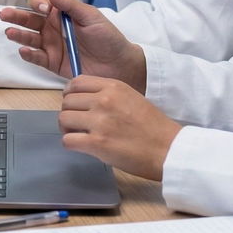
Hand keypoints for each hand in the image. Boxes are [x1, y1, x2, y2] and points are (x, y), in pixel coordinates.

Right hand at [0, 0, 146, 90]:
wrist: (118, 65)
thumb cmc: (108, 38)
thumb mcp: (91, 16)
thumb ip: (70, 5)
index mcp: (62, 14)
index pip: (42, 5)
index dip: (38, 4)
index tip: (44, 9)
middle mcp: (53, 28)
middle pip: (30, 20)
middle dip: (16, 16)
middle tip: (4, 14)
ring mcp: (51, 46)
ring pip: (29, 38)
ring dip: (18, 34)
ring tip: (10, 33)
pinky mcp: (52, 63)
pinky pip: (36, 58)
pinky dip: (28, 53)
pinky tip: (23, 49)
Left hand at [59, 76, 181, 180]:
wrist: (169, 150)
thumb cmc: (153, 127)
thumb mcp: (131, 98)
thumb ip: (109, 96)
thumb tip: (84, 101)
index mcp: (114, 87)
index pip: (76, 82)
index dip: (71, 94)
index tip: (75, 104)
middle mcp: (104, 100)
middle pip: (67, 101)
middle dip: (69, 112)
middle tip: (77, 124)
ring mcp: (100, 121)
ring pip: (63, 118)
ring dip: (68, 128)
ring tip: (79, 135)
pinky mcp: (97, 143)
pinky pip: (67, 140)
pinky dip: (71, 144)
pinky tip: (82, 147)